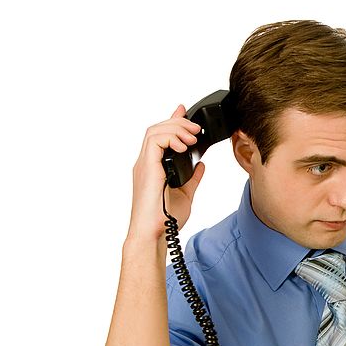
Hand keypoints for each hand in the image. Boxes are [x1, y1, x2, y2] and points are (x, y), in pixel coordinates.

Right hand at [127, 105, 204, 243]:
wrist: (156, 235)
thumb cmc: (165, 220)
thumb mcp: (186, 194)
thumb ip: (193, 178)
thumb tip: (201, 164)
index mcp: (153, 167)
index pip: (159, 136)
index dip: (171, 120)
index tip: (183, 110)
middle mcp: (146, 163)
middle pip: (157, 129)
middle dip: (177, 122)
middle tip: (196, 128)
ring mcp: (144, 165)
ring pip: (154, 131)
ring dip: (176, 128)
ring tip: (192, 136)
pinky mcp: (146, 168)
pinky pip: (154, 142)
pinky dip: (170, 138)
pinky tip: (184, 145)